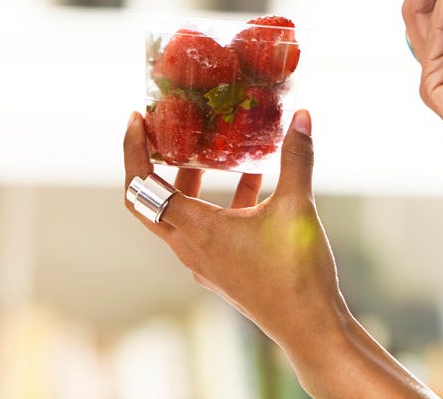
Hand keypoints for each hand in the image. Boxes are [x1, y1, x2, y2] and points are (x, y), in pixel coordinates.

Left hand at [122, 109, 344, 350]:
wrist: (309, 327)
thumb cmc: (297, 273)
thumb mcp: (298, 207)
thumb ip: (297, 158)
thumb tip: (303, 116)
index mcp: (197, 230)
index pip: (143, 186)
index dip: (133, 150)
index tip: (138, 120)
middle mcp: (191, 248)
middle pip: (153, 200)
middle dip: (156, 162)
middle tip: (166, 131)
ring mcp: (206, 262)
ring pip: (182, 214)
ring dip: (192, 181)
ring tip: (214, 151)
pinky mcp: (224, 270)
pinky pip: (207, 228)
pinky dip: (219, 201)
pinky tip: (254, 182)